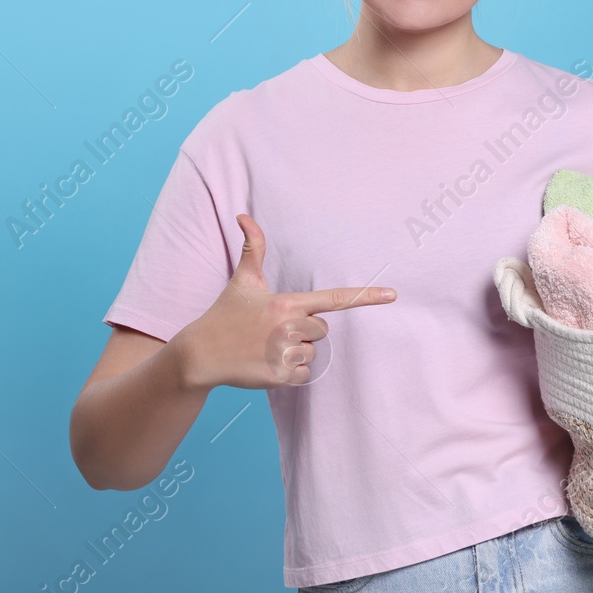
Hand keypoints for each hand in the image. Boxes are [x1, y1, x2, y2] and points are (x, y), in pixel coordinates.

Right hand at [175, 213, 396, 390]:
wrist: (199, 354)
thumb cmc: (225, 314)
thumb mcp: (242, 281)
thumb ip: (253, 248)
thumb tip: (243, 215)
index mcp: (287, 303)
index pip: (334, 298)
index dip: (365, 296)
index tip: (392, 295)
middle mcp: (289, 327)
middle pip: (322, 329)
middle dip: (303, 331)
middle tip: (272, 330)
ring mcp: (285, 354)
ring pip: (313, 353)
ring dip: (296, 352)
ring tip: (267, 346)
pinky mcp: (279, 377)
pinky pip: (305, 376)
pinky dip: (291, 373)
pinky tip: (267, 364)